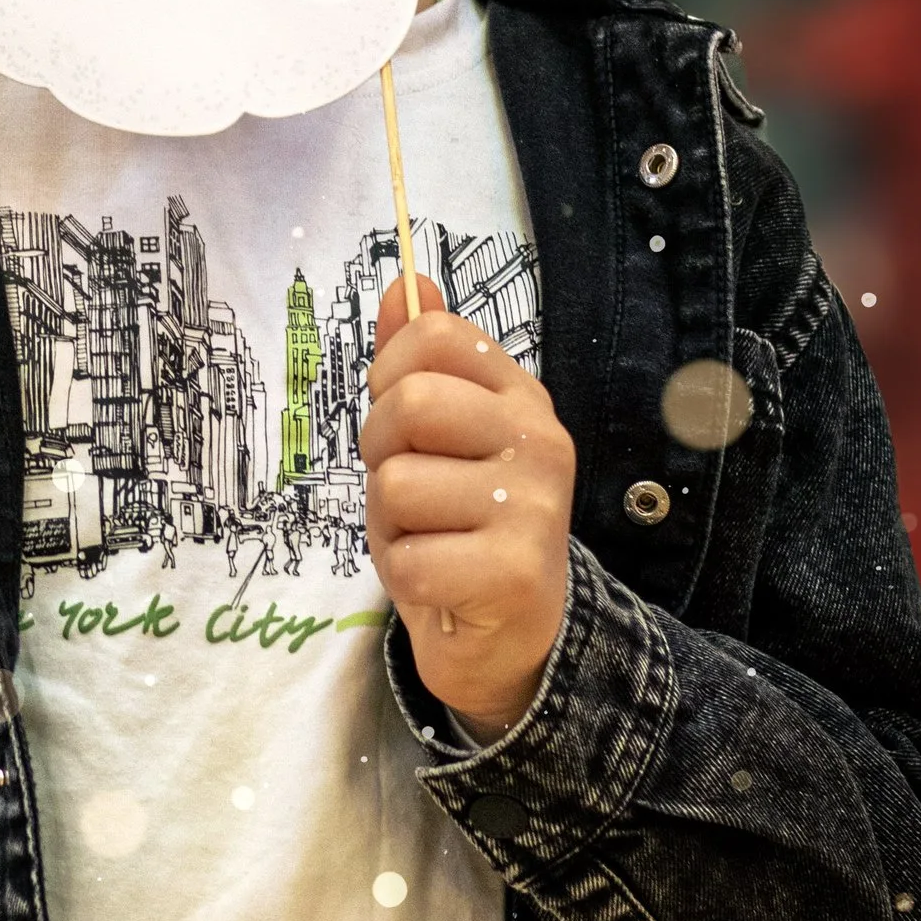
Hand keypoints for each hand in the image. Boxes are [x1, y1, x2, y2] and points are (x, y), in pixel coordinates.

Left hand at [361, 275, 576, 738]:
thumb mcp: (433, 440)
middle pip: (412, 402)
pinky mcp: (514, 571)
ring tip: (430, 539)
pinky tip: (442, 581)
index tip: (405, 423)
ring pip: (398, 484)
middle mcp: (539, 441)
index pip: (437, 334)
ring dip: (391, 523)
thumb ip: (417, 364)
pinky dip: (404, 575)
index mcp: (520, 397)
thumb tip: (404, 284)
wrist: (508, 636)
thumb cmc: (460, 528)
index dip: (391, 373)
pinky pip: (408, 556)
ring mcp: (533, 506)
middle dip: (381, 451)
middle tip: (409, 490)